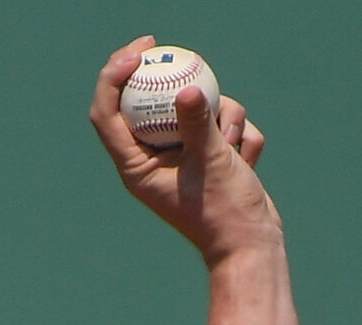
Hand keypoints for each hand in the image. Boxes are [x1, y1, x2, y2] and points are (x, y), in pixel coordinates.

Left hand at [89, 36, 280, 267]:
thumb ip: (197, 124)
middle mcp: (154, 159)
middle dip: (159, 75)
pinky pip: (223, 124)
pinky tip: (248, 162)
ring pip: (196, 109)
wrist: (253, 244)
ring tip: (232, 152)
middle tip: (159, 44)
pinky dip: (240, 137)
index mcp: (136, 166)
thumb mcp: (211, 163)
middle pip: (146, 101)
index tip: (135, 54)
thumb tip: (188, 90)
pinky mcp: (210, 154)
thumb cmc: (224, 213)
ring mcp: (184, 156)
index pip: (108, 114)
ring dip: (223, 119)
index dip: (112, 78)